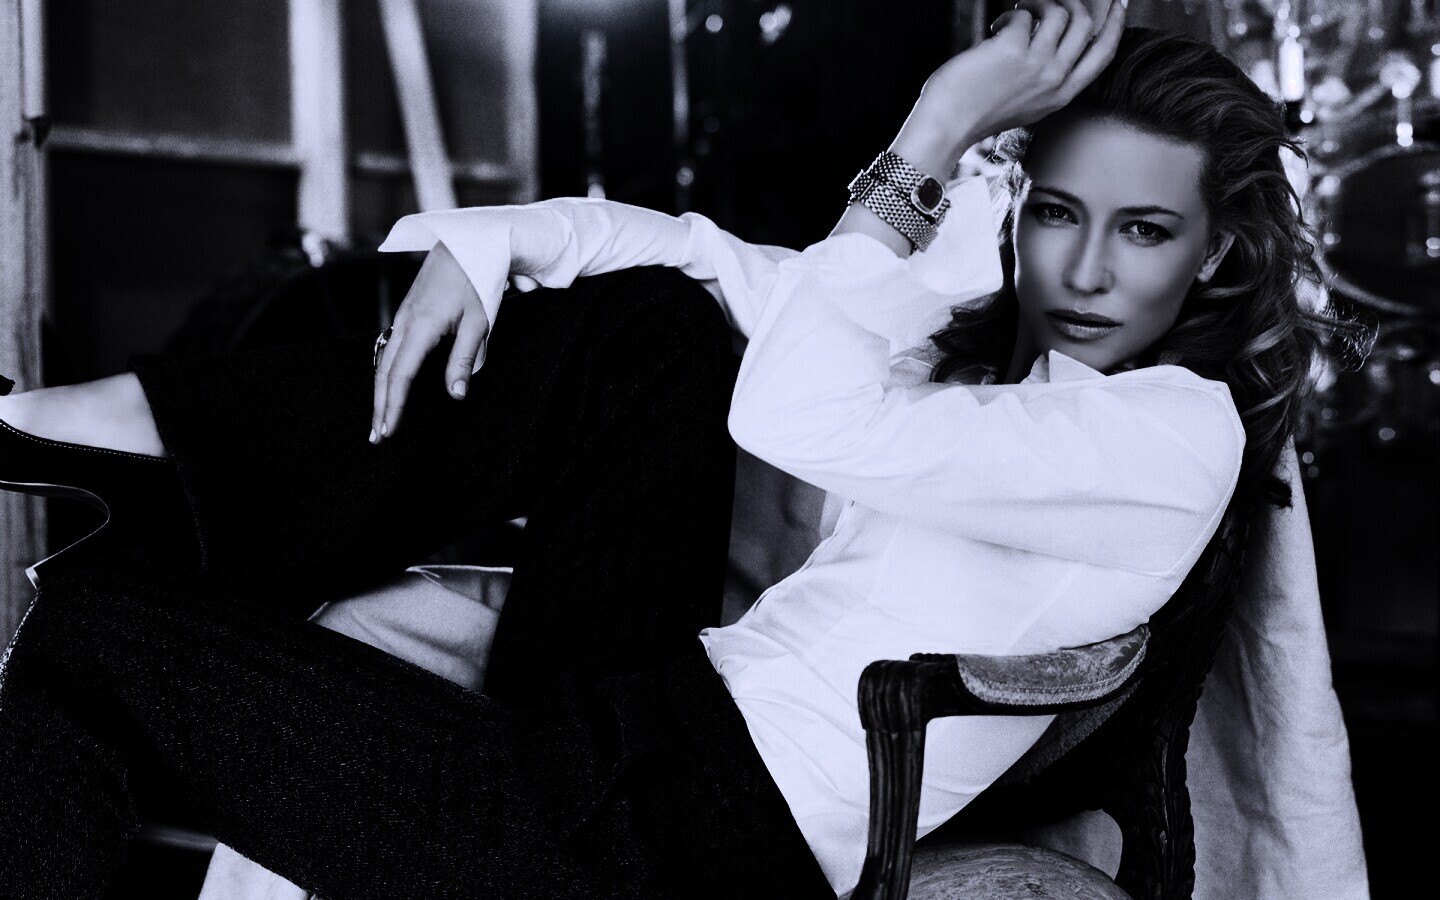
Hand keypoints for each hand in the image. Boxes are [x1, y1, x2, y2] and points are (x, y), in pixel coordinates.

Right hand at [370, 240, 489, 442]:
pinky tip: (388, 386)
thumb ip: (465, 359)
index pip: (401, 375)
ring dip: (380, 392)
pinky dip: (385, 373)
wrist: (467, 243)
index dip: (393, 406)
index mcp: (421, 326)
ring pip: (383, 360)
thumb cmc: (478, 280)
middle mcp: (405, 322)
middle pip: (384, 372)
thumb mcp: (479, 322)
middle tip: (376, 437)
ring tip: (379, 419)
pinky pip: (389, 348)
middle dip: (379, 406)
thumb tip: (455, 395)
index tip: (388, 431)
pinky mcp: (407, 313)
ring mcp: (403, 316)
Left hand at [889, 0, 1126, 176]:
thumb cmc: (977, 112)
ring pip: (1058, 12)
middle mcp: (1055, 79)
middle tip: (1047, 2)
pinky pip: (1022, 15)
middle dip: (1070, 2)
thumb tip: (1053, 33)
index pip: (1103, 54)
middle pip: (1085, 24)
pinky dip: (1008, 17)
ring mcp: (1036, 64)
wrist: (947, 125)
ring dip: (1036, 4)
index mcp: (1061, 95)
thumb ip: (1046, 77)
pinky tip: (993, 31)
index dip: (1114, 25)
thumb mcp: (1026, 102)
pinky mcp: (1013, 49)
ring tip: (1015, 16)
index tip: (1117, 4)